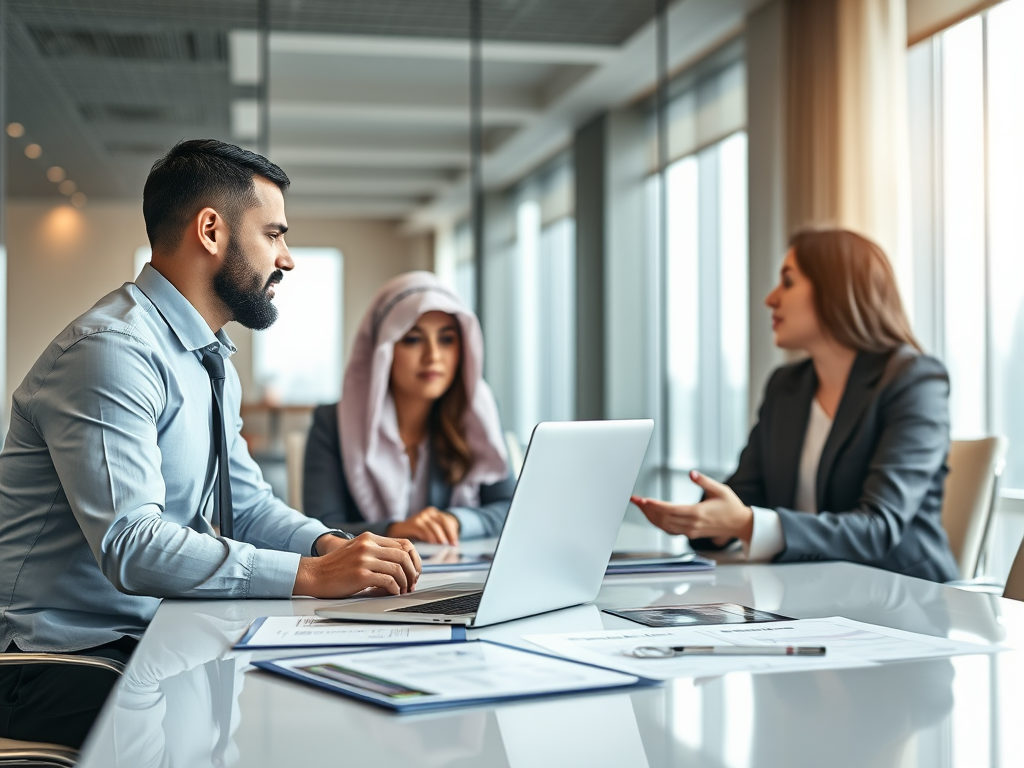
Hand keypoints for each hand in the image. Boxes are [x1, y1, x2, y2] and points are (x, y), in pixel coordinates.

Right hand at [293, 532, 421, 597]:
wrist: (314, 574)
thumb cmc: (335, 567)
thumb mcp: (356, 550)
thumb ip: (376, 551)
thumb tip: (402, 563)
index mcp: (369, 538)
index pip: (404, 544)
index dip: (414, 559)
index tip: (415, 572)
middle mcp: (368, 545)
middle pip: (404, 556)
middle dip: (413, 572)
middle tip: (412, 584)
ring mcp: (364, 559)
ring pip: (398, 568)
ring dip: (405, 582)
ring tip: (403, 590)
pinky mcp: (361, 575)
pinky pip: (388, 581)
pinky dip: (395, 589)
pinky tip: (393, 593)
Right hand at [388, 507, 460, 544]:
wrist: (401, 529)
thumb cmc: (419, 531)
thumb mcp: (430, 529)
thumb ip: (440, 533)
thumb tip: (453, 544)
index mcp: (434, 512)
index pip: (447, 521)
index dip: (452, 532)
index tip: (455, 543)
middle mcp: (428, 512)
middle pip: (442, 522)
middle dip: (448, 535)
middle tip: (450, 545)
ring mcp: (421, 516)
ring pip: (434, 527)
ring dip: (439, 537)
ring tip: (442, 545)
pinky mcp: (414, 522)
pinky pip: (424, 530)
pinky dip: (429, 537)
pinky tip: (432, 542)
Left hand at [631, 470, 753, 543]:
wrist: (740, 524)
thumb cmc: (731, 506)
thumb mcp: (720, 489)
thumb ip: (704, 481)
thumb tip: (691, 473)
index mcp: (698, 513)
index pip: (670, 510)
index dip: (655, 506)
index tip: (643, 500)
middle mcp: (692, 525)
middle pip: (663, 519)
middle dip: (647, 510)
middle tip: (635, 500)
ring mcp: (690, 531)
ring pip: (665, 526)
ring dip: (651, 517)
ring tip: (640, 507)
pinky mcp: (690, 534)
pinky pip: (670, 530)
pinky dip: (659, 523)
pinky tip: (652, 516)